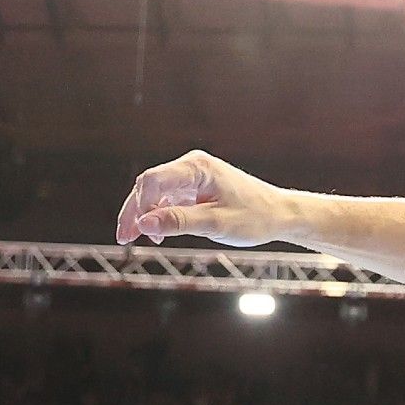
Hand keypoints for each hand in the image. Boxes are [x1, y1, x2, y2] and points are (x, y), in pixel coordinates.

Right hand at [117, 150, 297, 246]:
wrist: (281, 215)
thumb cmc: (255, 218)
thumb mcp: (216, 224)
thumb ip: (180, 222)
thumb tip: (144, 224)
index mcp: (198, 168)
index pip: (154, 180)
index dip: (137, 205)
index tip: (132, 231)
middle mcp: (192, 166)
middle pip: (150, 185)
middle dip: (135, 211)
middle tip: (123, 238)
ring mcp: (193, 177)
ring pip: (156, 193)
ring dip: (145, 214)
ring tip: (135, 239)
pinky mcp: (196, 188)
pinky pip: (169, 198)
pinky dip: (160, 215)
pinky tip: (157, 234)